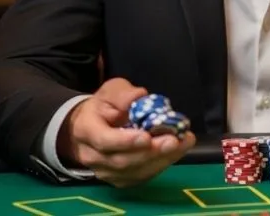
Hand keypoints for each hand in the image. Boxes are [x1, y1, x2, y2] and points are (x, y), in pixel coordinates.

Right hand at [57, 78, 195, 186]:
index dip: (125, 141)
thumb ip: (123, 94)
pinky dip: (161, 165)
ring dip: (161, 159)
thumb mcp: (110, 91)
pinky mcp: (119, 179)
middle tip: (174, 140)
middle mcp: (92, 156)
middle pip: (122, 161)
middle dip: (151, 152)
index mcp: (86, 130)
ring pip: (134, 172)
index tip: (147, 137)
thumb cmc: (104, 105)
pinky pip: (141, 176)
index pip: (104, 140)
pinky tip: (177, 151)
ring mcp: (105, 171)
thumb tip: (139, 96)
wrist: (90, 126)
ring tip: (183, 143)